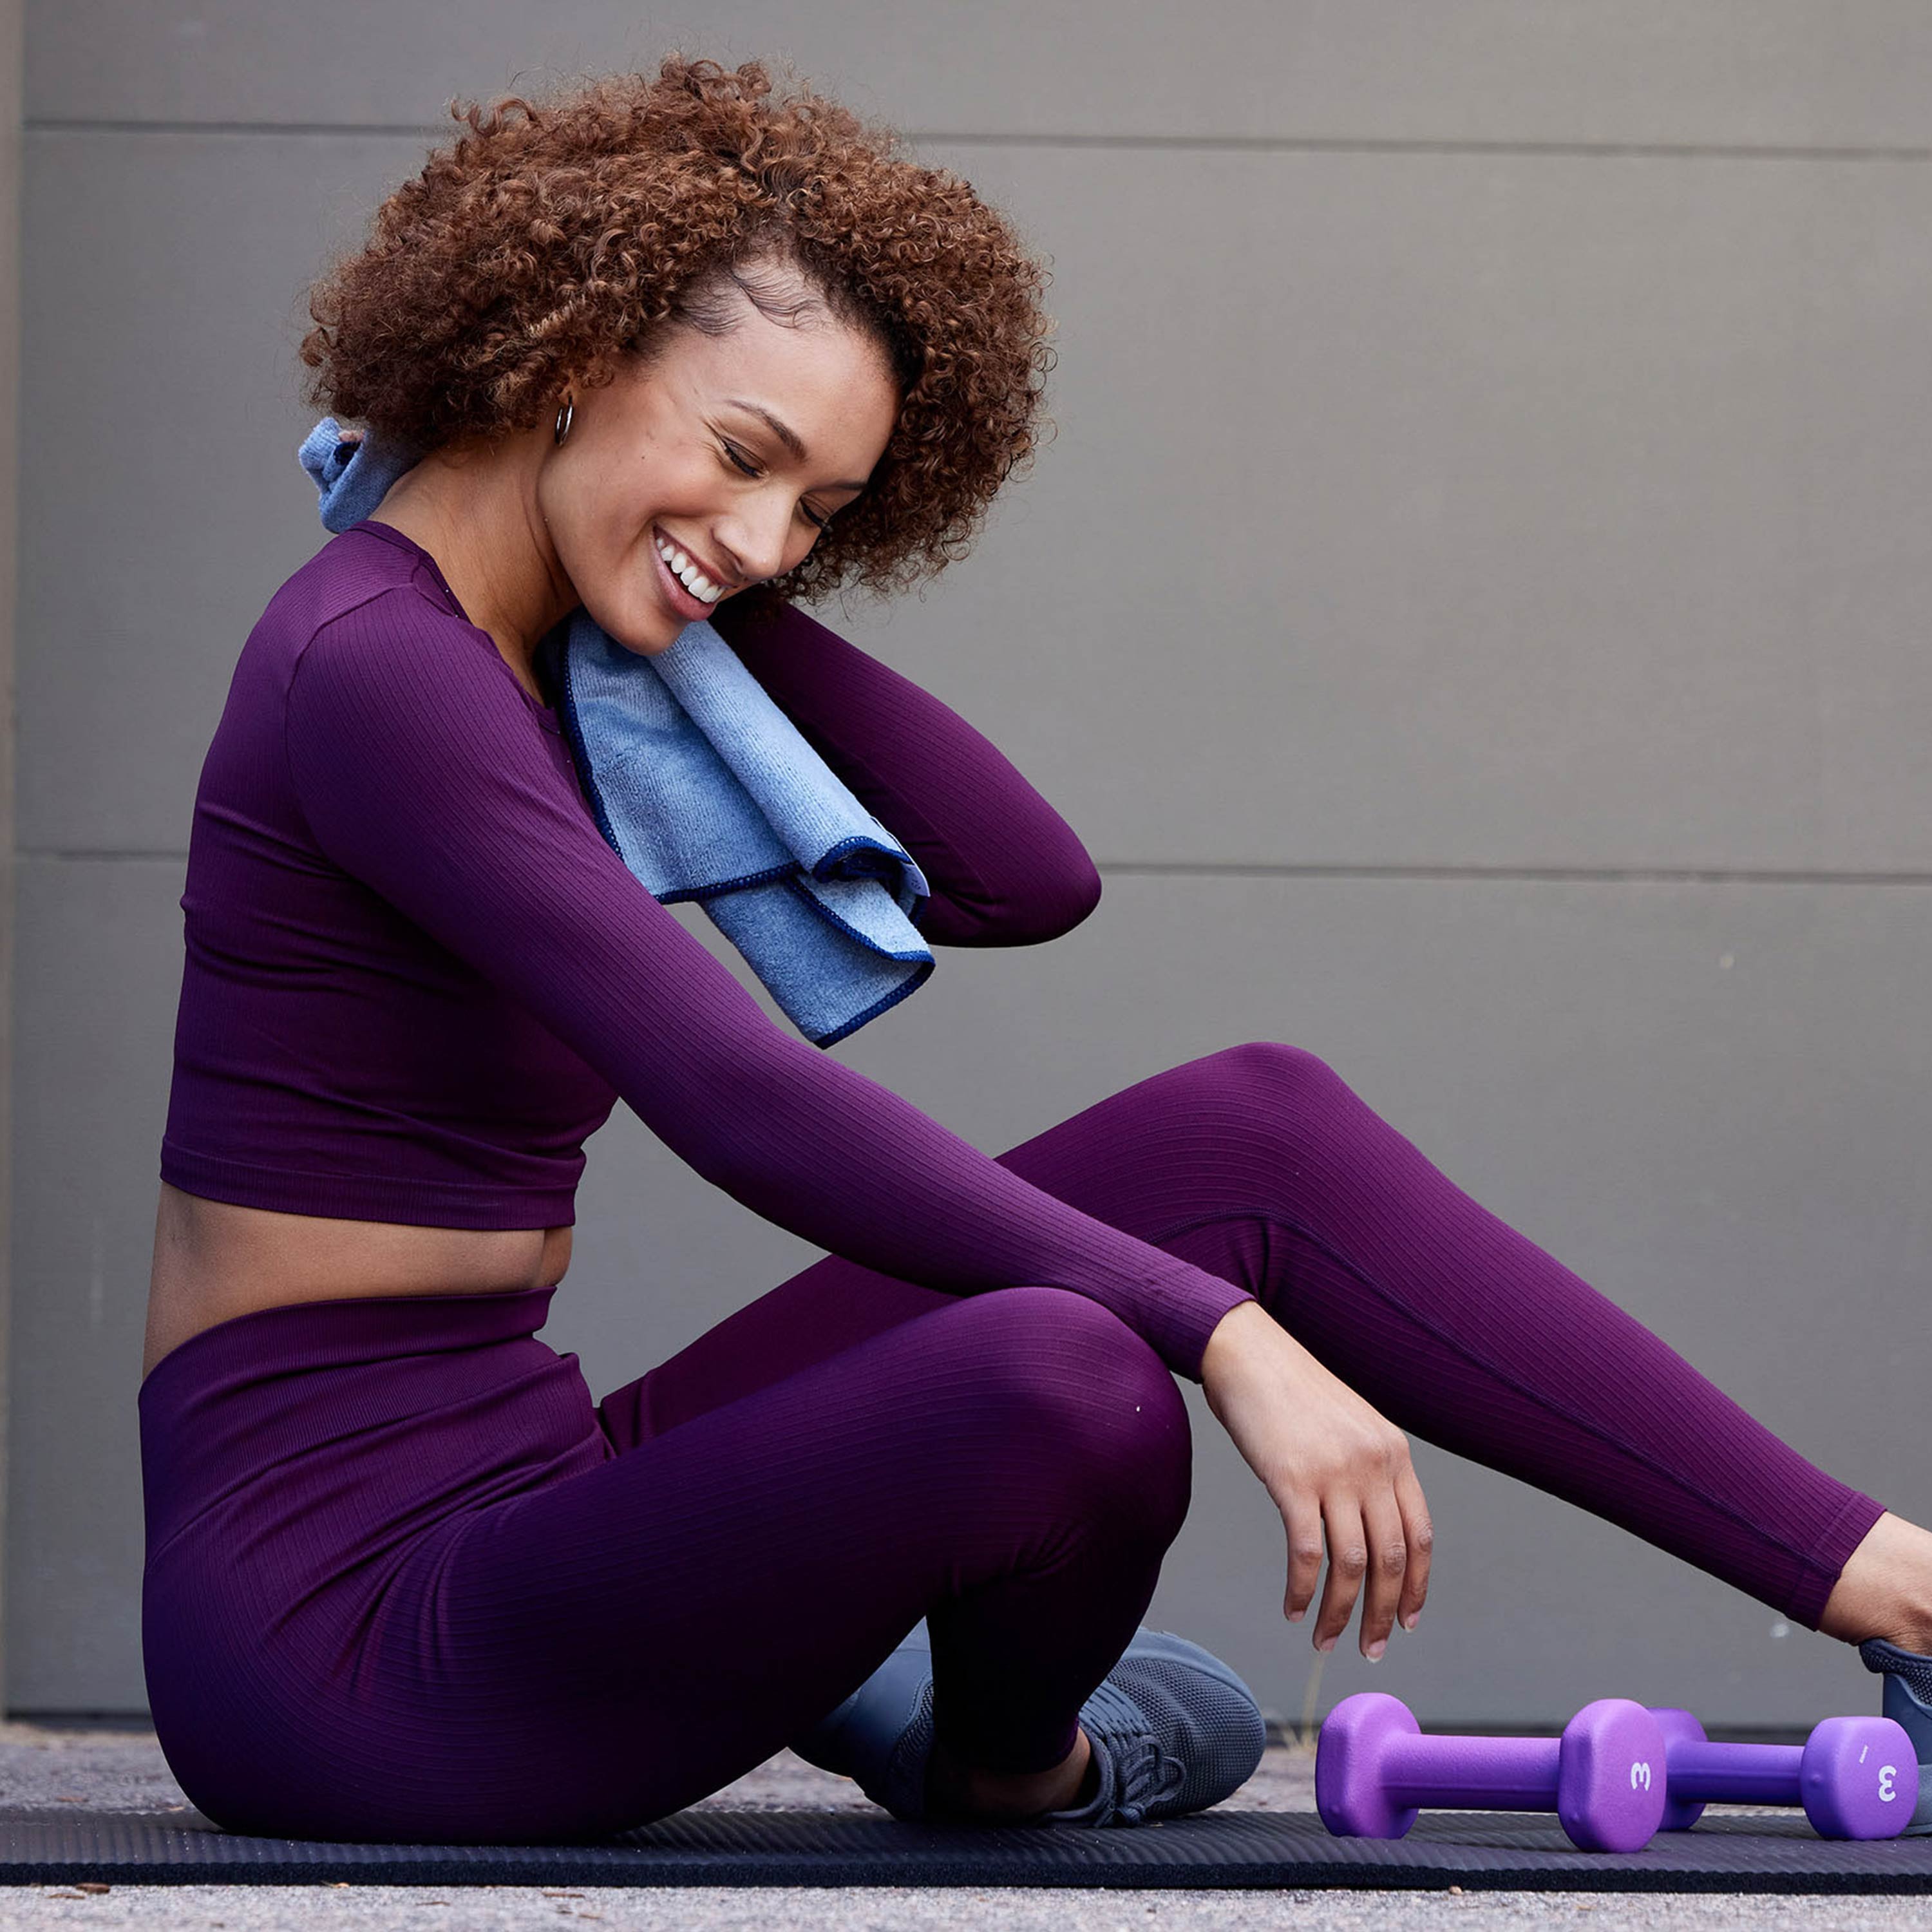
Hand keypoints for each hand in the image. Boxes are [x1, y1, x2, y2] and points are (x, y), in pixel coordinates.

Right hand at [1200, 1300, 1432, 1658]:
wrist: (1247, 1353)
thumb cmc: (1290, 1390)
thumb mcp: (1349, 1426)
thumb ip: (1367, 1471)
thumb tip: (1368, 1532)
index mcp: (1393, 1453)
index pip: (1420, 1535)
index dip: (1416, 1586)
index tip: (1405, 1620)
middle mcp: (1373, 1464)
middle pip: (1391, 1559)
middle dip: (1381, 1613)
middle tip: (1369, 1648)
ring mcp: (1335, 1473)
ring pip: (1351, 1565)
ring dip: (1340, 1613)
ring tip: (1325, 1640)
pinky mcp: (1292, 1480)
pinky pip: (1307, 1553)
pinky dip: (1301, 1590)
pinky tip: (1292, 1607)